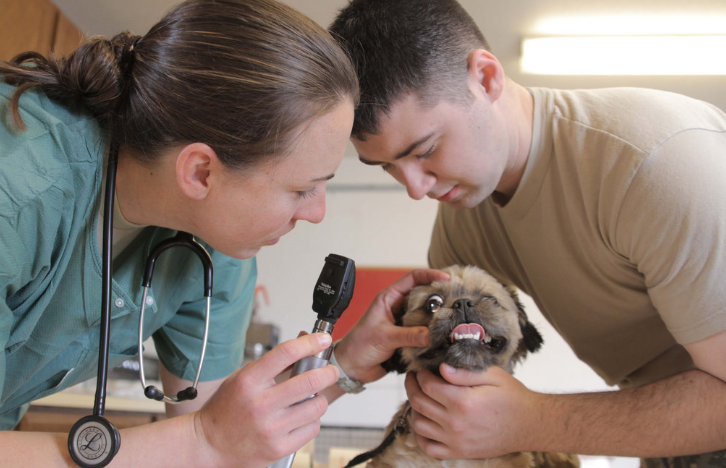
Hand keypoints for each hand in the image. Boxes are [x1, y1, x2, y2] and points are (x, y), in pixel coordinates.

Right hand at [194, 333, 338, 466]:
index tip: (322, 339)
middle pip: (309, 381)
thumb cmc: (225, 410)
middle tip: (330, 371)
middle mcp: (260, 404)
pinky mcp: (278, 448)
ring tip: (311, 398)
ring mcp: (270, 428)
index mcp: (248, 381)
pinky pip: (312, 428)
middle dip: (328, 372)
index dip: (309, 343)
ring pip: (316, 406)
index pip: (286, 353)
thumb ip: (271, 365)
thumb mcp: (242, 379)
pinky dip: (312, 420)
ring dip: (319, 399)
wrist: (208, 445)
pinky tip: (302, 418)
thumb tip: (303, 347)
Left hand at [334, 268, 449, 382]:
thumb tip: (432, 334)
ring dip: (439, 317)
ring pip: (427, 315)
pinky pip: (425, 333)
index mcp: (389, 298)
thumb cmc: (358, 346)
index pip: (413, 278)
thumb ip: (408, 335)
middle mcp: (398, 308)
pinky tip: (445, 336)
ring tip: (455, 319)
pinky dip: (435, 334)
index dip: (430, 275)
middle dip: (440, 297)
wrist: (351, 368)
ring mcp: (404, 323)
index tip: (447, 278)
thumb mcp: (384, 337)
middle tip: (457, 300)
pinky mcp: (408, 338)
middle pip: (424, 295)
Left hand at [405, 364, 541, 459]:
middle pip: (419, 402)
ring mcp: (455, 440)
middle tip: (413, 378)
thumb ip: (464, 372)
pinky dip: (420, 435)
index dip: (421, 375)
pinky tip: (425, 422)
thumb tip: (441, 368)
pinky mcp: (459, 452)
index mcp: (462, 401)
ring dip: (414, 408)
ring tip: (419, 397)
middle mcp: (455, 423)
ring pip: (419, 424)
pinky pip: (429, 447)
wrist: (530, 425)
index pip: (427, 385)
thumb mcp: (493, 376)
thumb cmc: (512, 398)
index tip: (422, 369)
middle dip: (412, 386)